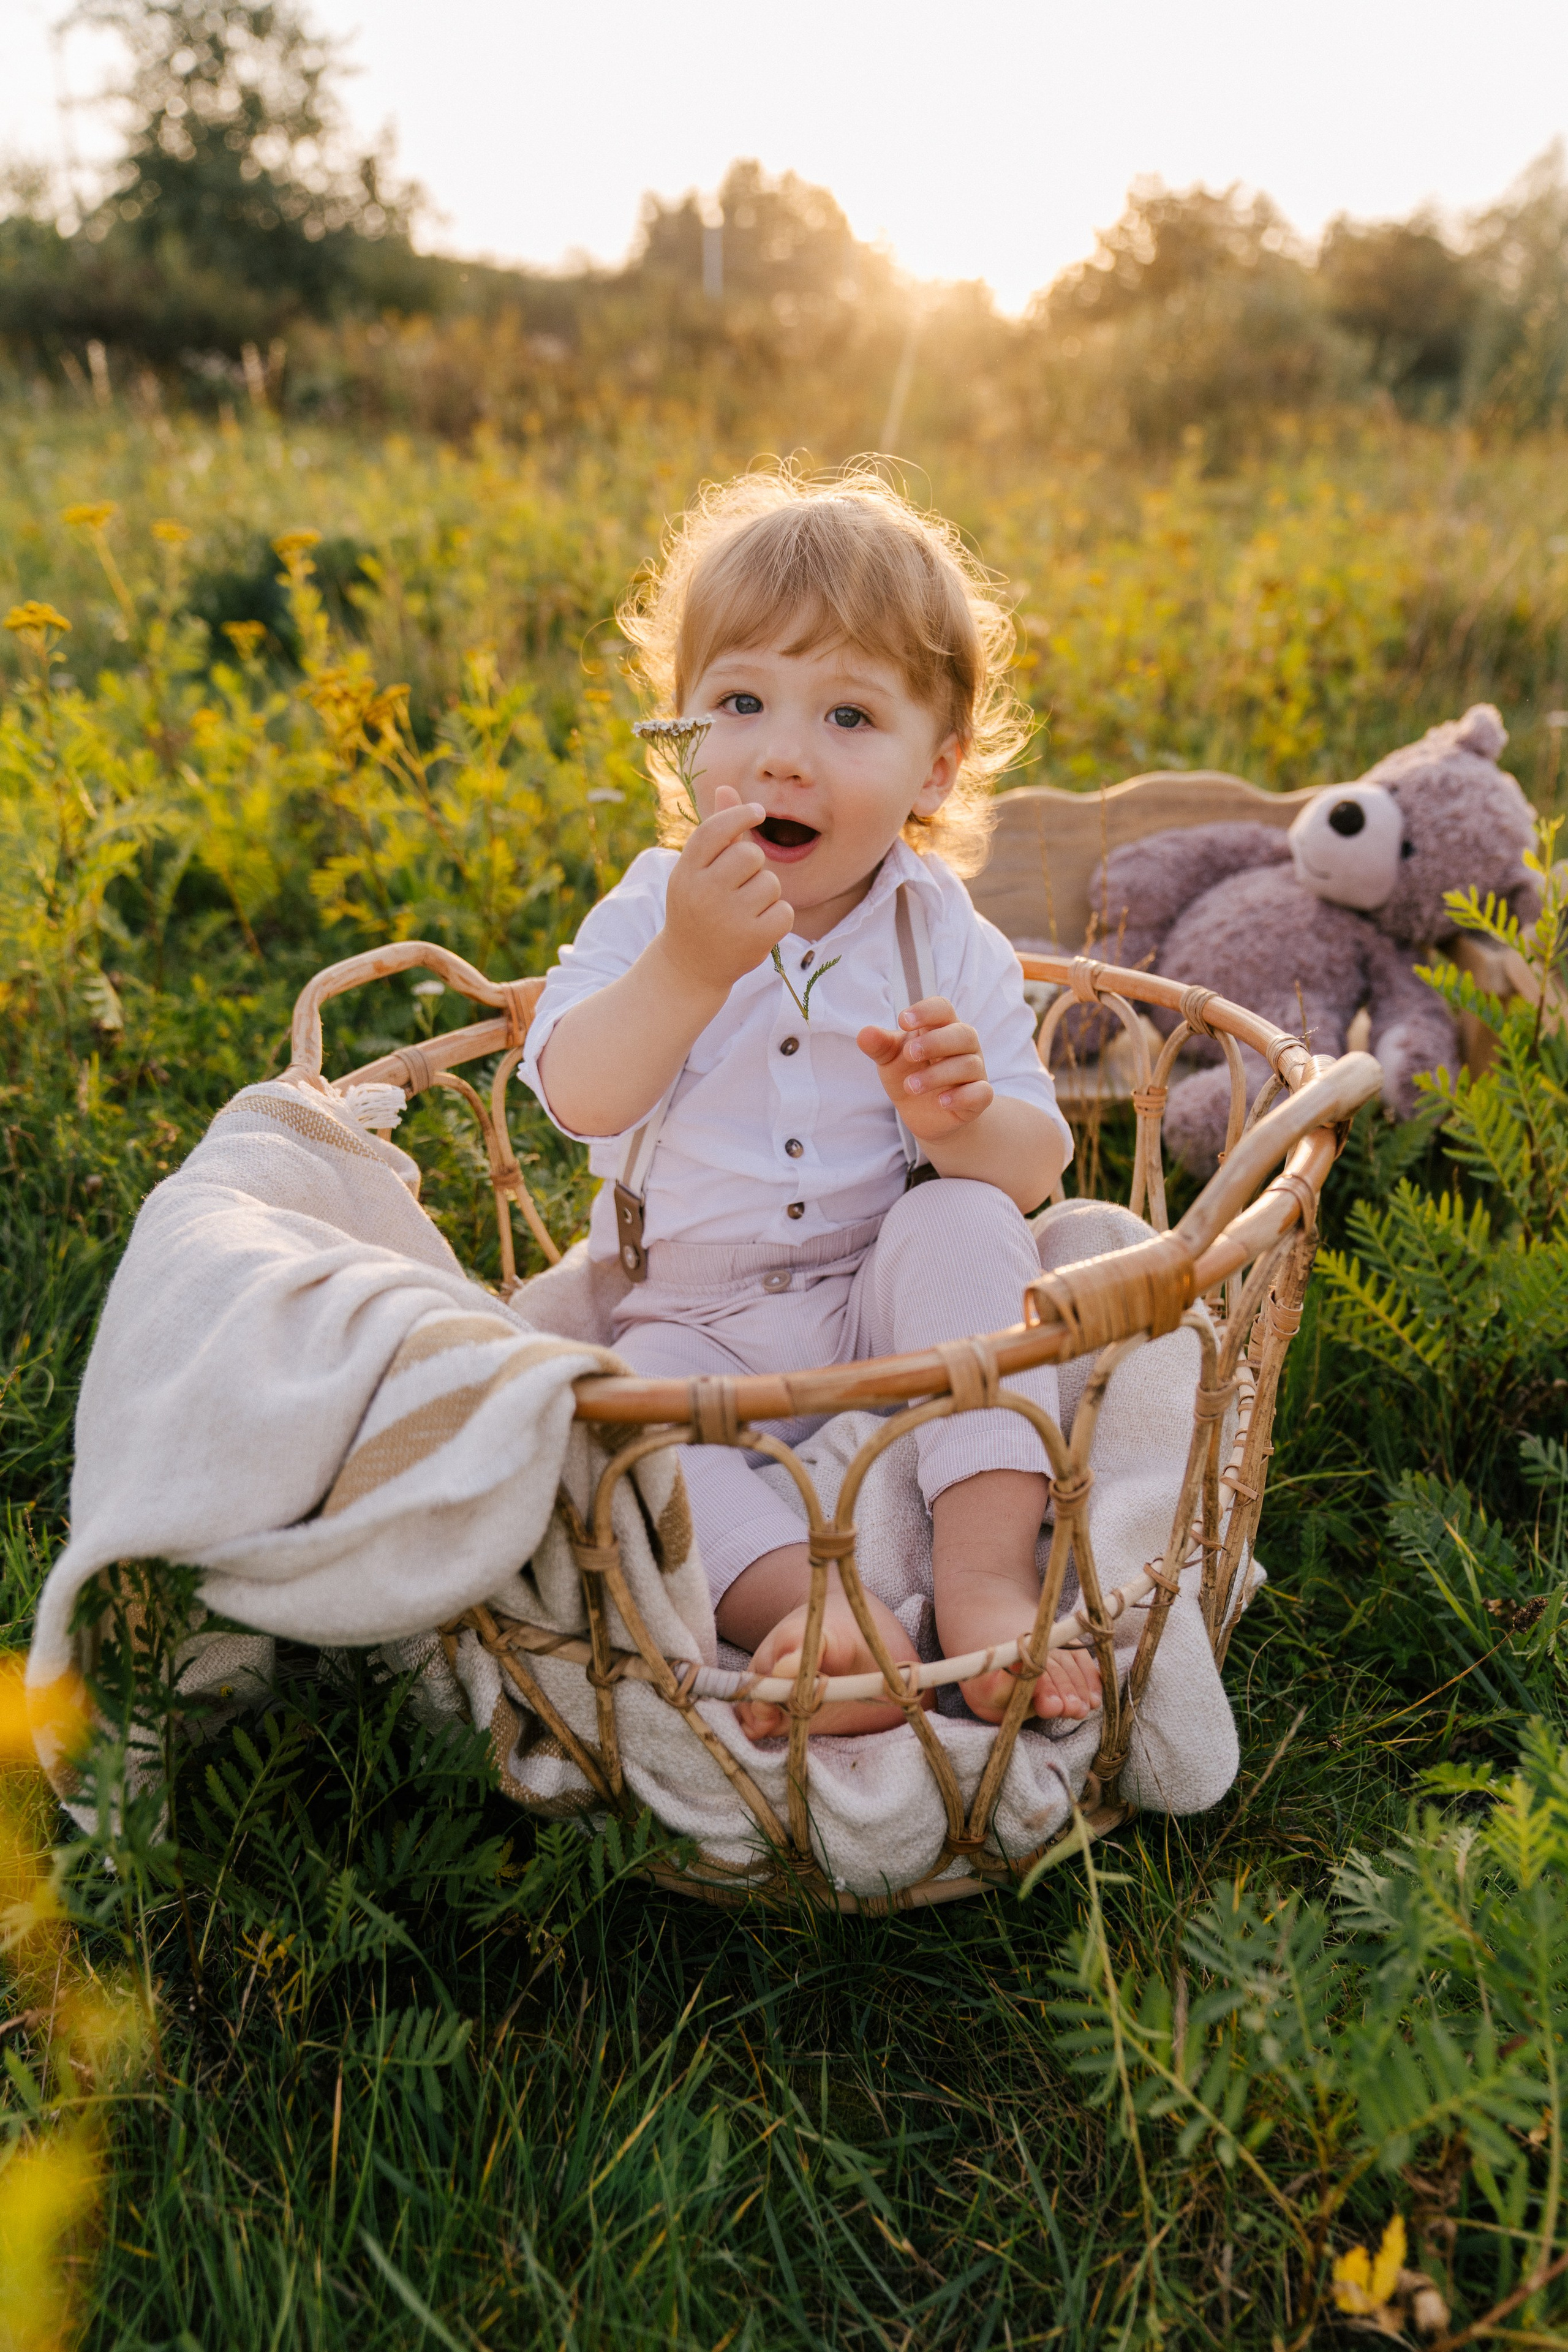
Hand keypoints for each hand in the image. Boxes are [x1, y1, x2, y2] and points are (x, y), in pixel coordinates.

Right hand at [658, 783, 792, 1002]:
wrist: (689, 967)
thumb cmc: (697, 909)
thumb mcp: (696, 871)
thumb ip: (716, 833)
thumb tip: (727, 787)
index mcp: (686, 871)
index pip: (715, 830)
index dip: (740, 814)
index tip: (758, 811)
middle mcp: (704, 892)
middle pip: (751, 854)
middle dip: (754, 866)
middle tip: (741, 885)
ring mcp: (728, 918)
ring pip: (771, 883)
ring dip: (766, 894)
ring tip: (745, 911)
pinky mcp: (752, 940)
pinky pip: (785, 911)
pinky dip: (778, 918)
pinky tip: (758, 928)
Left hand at [856, 997, 993, 1143]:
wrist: (926, 1115)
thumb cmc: (910, 1075)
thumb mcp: (890, 1060)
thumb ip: (880, 1046)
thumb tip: (864, 1034)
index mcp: (942, 1027)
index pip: (943, 1008)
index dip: (926, 1011)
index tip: (902, 1021)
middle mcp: (963, 1046)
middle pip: (963, 1033)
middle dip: (935, 1042)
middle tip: (908, 1054)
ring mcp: (974, 1071)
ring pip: (968, 1064)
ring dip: (937, 1075)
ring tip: (910, 1086)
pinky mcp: (978, 1098)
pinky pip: (981, 1092)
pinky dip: (962, 1096)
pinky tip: (941, 1101)